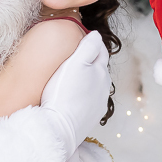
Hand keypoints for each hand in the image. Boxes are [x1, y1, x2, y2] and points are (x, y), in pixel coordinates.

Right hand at [40, 31, 110, 151]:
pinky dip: (83, 96)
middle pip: (98, 68)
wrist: (57, 127)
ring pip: (95, 85)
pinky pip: (89, 101)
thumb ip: (87, 47)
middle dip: (89, 61)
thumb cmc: (62, 94)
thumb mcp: (74, 63)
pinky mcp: (90, 117)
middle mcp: (103, 87)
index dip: (91, 43)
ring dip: (86, 80)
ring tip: (71, 77)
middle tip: (73, 57)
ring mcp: (98, 104)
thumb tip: (96, 34)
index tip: (79, 39)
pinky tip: (72, 97)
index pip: (100, 50)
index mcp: (100, 71)